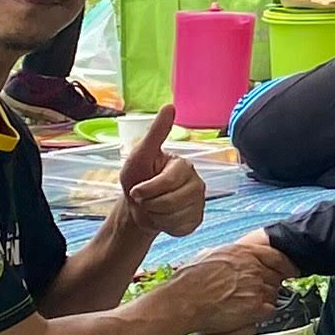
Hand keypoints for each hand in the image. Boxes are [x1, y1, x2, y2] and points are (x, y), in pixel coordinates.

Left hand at [114, 104, 210, 242]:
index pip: (168, 181)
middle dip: (150, 204)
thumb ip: (155, 133)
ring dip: (156, 216)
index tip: (135, 191)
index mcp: (184, 165)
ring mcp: (199, 202)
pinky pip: (181, 228)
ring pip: (176, 216)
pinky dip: (165, 226)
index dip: (148, 189)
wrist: (139, 207)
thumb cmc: (138, 178)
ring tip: (153, 208)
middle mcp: (197, 182)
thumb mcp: (140, 156)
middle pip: (172, 201)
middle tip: (144, 199)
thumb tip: (170, 106)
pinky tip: (164, 217)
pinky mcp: (197, 219)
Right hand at [163, 232, 290, 334]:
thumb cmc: (187, 282)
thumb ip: (224, 254)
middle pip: (277, 276)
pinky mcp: (255, 308)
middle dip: (272, 284)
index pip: (276, 256)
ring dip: (266, 299)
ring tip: (248, 305)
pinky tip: (251, 315)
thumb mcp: (206, 255)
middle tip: (260, 292)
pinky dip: (264, 313)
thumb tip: (225, 255)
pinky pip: (270, 310)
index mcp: (243, 252)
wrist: (182, 303)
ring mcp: (256, 288)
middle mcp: (254, 268)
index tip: (290, 270)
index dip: (285, 265)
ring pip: (274, 294)